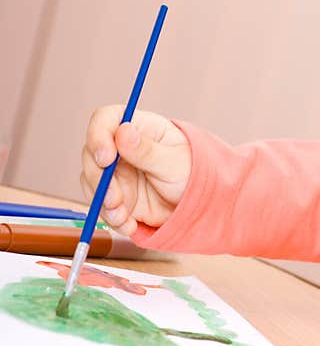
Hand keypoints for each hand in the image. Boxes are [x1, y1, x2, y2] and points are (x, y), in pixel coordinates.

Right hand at [81, 105, 191, 235]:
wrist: (202, 203)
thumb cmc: (193, 173)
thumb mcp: (174, 162)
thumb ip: (148, 151)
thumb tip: (123, 131)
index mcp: (139, 128)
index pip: (105, 120)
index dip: (98, 136)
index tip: (106, 158)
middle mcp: (121, 148)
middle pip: (92, 154)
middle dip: (98, 179)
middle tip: (115, 199)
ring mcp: (116, 172)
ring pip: (91, 181)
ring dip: (102, 201)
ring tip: (123, 216)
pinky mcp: (116, 195)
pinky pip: (101, 205)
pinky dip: (111, 217)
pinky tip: (128, 225)